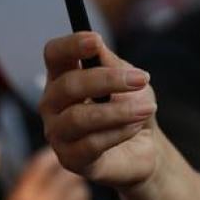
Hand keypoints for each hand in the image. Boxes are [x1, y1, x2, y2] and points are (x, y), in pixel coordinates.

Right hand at [0, 149, 95, 199]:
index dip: (56, 158)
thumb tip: (54, 150)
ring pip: (81, 191)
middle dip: (71, 178)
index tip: (62, 159)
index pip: (44, 162)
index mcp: (19, 198)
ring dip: (79, 196)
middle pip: (68, 174)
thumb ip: (30, 180)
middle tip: (68, 185)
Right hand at [40, 32, 158, 188]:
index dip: (71, 45)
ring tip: (146, 108)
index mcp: (63, 75)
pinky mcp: (69, 159)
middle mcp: (52, 103)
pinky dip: (119, 132)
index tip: (96, 40)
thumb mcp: (128, 78)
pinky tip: (137, 126)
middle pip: (68, 85)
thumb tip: (96, 43)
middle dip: (108, 80)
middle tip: (142, 79)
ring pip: (78, 118)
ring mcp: (57, 132)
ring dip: (119, 112)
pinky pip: (91, 144)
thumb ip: (111, 62)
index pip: (54, 54)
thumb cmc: (130, 104)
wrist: (143, 145)